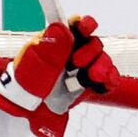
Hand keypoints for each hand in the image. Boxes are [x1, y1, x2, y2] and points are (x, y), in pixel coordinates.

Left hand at [0, 15, 116, 136]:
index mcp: (59, 41)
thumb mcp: (35, 64)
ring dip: (102, 67)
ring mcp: (83, 69)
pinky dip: (110, 80)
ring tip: (92, 77)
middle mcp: (73, 52)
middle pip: (94, 43)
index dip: (84, 24)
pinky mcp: (91, 85)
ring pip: (104, 60)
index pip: (75, 26)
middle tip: (76, 64)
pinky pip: (110, 78)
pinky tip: (103, 83)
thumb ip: (51, 47)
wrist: (30, 111)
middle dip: (90, 52)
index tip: (86, 28)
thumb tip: (62, 27)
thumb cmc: (27, 84)